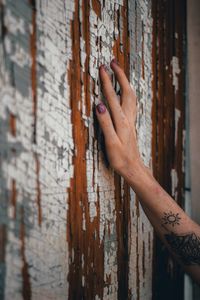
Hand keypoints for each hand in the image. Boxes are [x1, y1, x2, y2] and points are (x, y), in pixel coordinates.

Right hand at [95, 58, 142, 177]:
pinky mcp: (131, 124)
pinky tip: (125, 92)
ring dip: (125, 82)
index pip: (113, 97)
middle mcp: (128, 118)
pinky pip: (132, 103)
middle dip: (120, 75)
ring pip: (131, 96)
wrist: (133, 167)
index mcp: (122, 121)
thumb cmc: (120, 158)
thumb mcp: (111, 143)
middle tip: (113, 62)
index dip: (107, 82)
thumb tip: (99, 106)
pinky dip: (128, 92)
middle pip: (127, 92)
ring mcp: (131, 120)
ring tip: (119, 72)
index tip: (102, 68)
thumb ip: (105, 124)